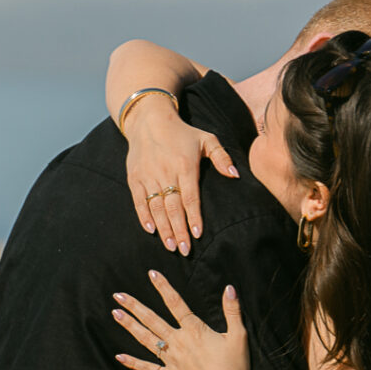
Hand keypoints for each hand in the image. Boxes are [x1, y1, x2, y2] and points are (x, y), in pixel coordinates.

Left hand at [112, 270, 250, 369]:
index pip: (176, 303)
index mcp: (194, 330)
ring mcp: (170, 360)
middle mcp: (178, 342)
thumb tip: (229, 288)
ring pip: (146, 339)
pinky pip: (147, 369)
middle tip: (118, 295)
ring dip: (129, 326)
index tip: (151, 274)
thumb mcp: (238, 336)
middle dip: (134, 306)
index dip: (163, 287)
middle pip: (152, 320)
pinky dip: (133, 363)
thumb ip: (232, 311)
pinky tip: (119, 356)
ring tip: (115, 314)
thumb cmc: (233, 368)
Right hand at [125, 100, 239, 254]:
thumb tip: (235, 175)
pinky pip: (138, 200)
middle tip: (184, 250)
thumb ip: (222, 157)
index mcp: (184, 165)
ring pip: (156, 207)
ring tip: (170, 245)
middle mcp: (165, 172)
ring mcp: (148, 175)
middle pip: (173, 207)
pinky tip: (151, 230)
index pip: (190, 197)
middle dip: (178, 230)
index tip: (197, 234)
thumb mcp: (206, 139)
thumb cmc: (183, 133)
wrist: (149, 119)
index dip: (193, 217)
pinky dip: (144, 216)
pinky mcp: (135, 177)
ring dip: (163, 228)